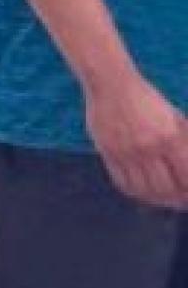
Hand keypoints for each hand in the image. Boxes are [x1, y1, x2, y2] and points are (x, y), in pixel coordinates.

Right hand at [85, 71, 187, 208]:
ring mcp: (126, 152)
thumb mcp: (173, 118)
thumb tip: (186, 168)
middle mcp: (148, 147)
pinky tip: (143, 192)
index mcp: (170, 137)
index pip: (186, 177)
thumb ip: (183, 143)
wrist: (111, 85)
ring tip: (164, 200)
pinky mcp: (108, 154)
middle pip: (165, 188)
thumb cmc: (147, 99)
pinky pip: (123, 183)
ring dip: (157, 200)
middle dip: (177, 200)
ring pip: (144, 190)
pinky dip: (136, 193)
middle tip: (182, 202)